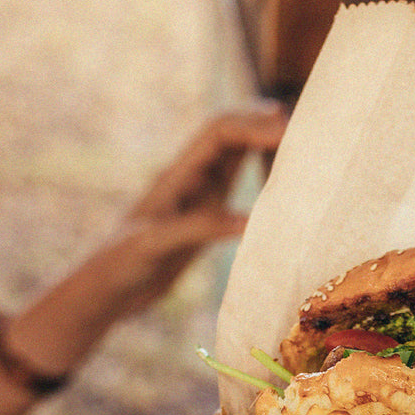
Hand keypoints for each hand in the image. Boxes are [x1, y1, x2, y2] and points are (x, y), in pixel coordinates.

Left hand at [96, 103, 287, 312]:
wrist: (109, 290)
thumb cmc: (122, 263)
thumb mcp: (157, 243)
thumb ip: (200, 227)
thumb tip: (249, 220)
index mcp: (177, 175)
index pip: (219, 133)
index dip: (253, 124)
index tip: (287, 130)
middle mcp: (190, 179)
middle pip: (232, 134)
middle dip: (264, 124)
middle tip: (305, 129)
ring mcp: (198, 197)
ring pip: (236, 157)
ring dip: (264, 146)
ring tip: (299, 146)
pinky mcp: (204, 219)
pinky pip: (236, 188)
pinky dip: (259, 178)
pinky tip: (281, 186)